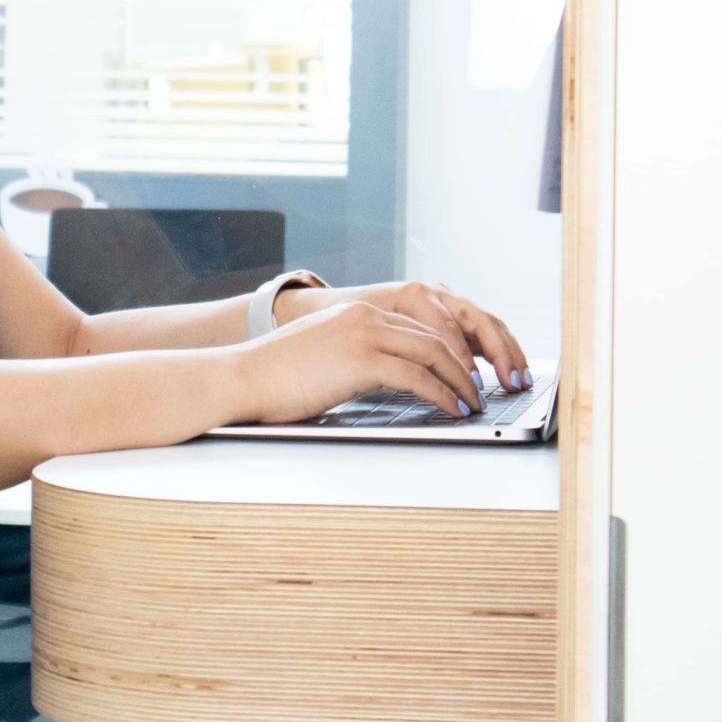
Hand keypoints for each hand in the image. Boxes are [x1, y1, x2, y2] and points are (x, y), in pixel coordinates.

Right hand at [224, 300, 483, 424]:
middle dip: (464, 366)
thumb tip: (384, 381)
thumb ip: (355, 358)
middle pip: (434, 338)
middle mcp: (365, 315)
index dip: (448, 353)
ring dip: (461, 382)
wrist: (241, 378)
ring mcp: (364, 334)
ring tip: (473, 403)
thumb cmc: (274, 378)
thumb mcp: (323, 356)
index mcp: (356, 312)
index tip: (464, 375)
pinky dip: (443, 395)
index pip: (418, 329)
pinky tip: (453, 409)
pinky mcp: (361, 360)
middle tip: (480, 389)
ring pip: (434, 354)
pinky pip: (417, 377)